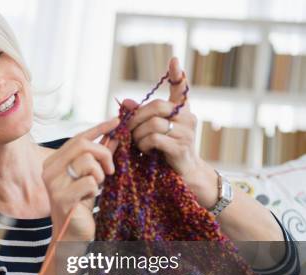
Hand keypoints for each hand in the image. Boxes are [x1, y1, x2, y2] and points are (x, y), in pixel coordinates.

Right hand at [42, 118, 119, 240]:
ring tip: (96, 187)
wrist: (72, 235)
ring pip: (87, 161)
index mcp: (53, 162)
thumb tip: (115, 135)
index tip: (117, 121)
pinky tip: (89, 198)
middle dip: (104, 154)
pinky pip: (89, 181)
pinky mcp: (62, 198)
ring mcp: (53, 184)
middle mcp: (48, 170)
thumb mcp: (92, 176)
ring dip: (100, 175)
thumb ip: (100, 156)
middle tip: (110, 170)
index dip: (99, 128)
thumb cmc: (81, 205)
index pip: (78, 137)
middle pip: (83, 145)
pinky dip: (95, 189)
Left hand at [125, 57, 217, 207]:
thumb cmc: (167, 152)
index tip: (173, 60)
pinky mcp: (180, 147)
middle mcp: (188, 118)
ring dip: (138, 135)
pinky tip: (145, 150)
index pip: (182, 89)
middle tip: (126, 129)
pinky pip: (154, 138)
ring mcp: (186, 132)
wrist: (185, 175)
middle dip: (136, 118)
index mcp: (182, 111)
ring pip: (152, 124)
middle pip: (156, 107)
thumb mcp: (153, 132)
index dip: (177, 75)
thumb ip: (141, 116)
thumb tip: (125, 102)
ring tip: (138, 144)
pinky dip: (144, 144)